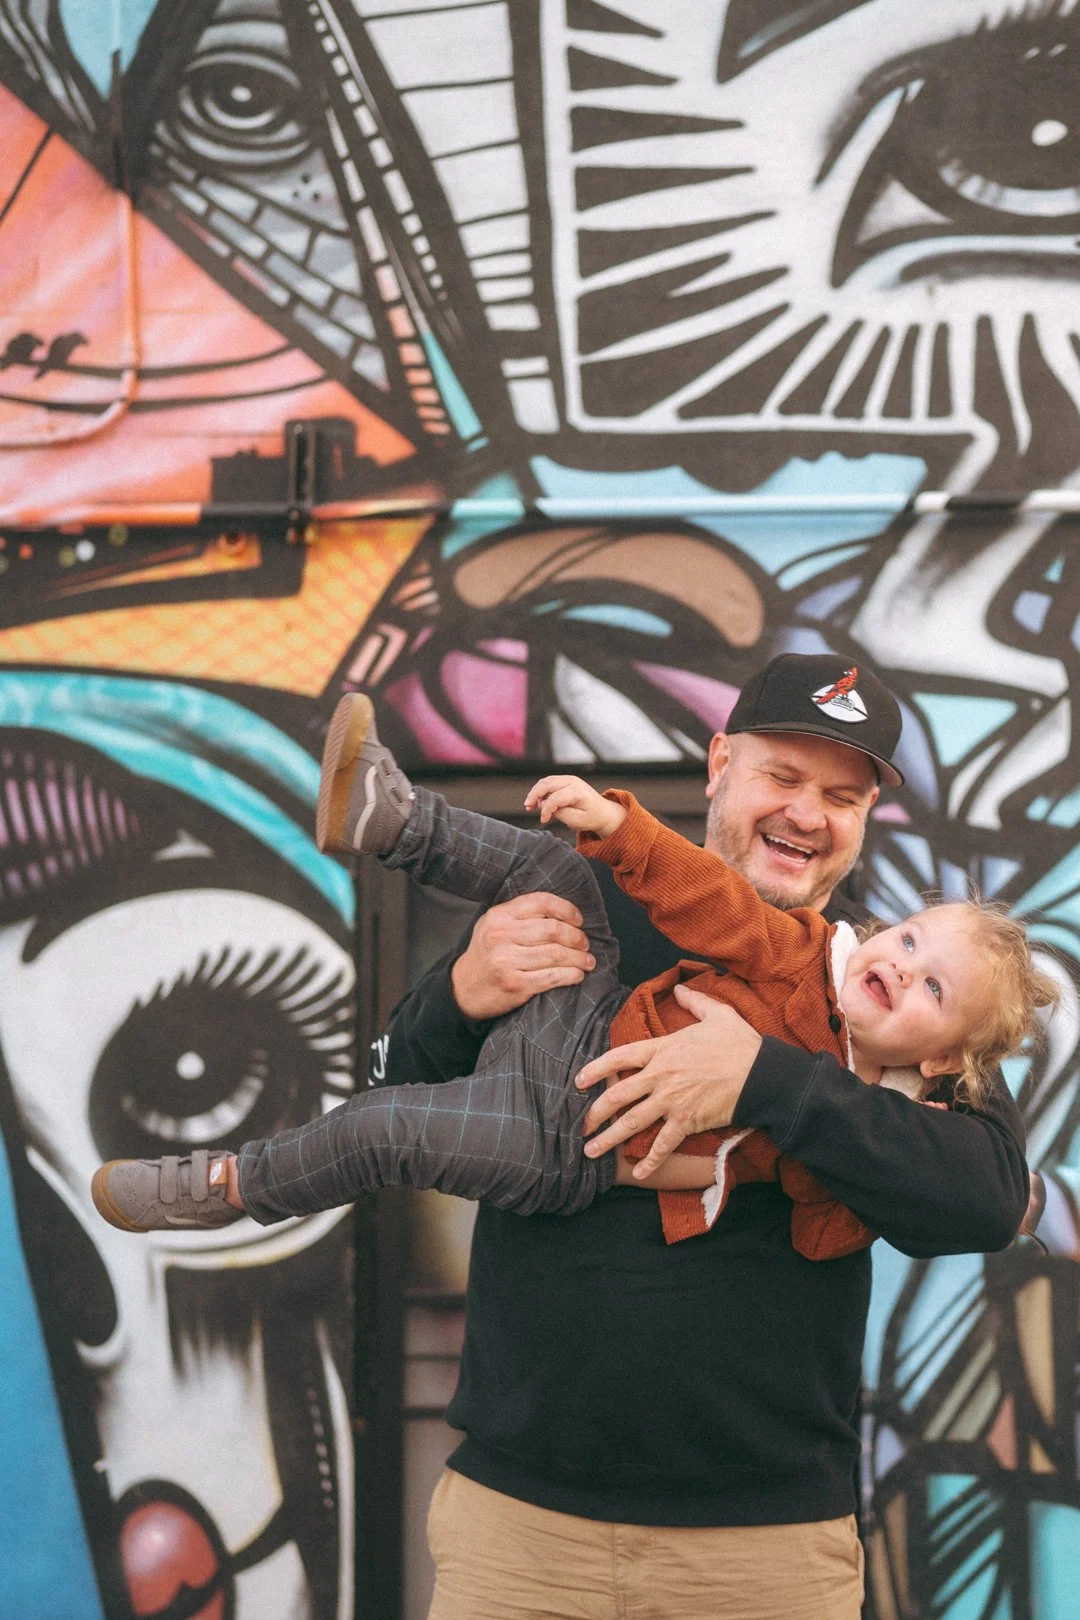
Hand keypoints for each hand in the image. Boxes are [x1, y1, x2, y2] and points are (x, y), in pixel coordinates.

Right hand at [450, 892, 594, 1019]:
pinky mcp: (515, 984)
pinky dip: (571, 975)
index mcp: (499, 916)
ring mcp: (507, 961)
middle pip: (553, 930)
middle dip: (577, 937)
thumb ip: (521, 914)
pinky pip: (552, 977)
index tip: (579, 920)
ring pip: (556, 954)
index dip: (567, 909)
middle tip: (585, 944)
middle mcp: (501, 935)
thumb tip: (563, 912)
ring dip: (579, 958)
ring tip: (588, 961)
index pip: (542, 902)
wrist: (464, 988)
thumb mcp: (495, 925)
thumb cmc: (487, 953)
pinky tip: (577, 974)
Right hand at [525, 774, 625, 837]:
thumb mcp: (577, 821)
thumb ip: (560, 813)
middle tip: (528, 807)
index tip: (543, 820)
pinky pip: (548, 783)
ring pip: (545, 781)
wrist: (602, 812)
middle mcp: (572, 781)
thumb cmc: (592, 817)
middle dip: (534, 795)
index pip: (556, 797)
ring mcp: (568, 779)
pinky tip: (537, 802)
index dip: (546, 809)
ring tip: (530, 807)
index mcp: (578, 791)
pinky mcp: (565, 781)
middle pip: (547, 784)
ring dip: (535, 792)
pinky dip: (540, 791)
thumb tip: (545, 806)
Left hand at [574, 986, 762, 1175]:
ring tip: (591, 1151)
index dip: (595, 1070)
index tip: (579, 1081)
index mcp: (663, 1050)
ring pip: (632, 1122)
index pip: (619, 1058)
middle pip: (618, 1096)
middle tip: (581, 1125)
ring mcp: (672, 1101)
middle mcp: (661, 1076)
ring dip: (609, 1138)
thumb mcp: (717, 1014)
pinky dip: (650, 1160)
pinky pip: (663, 1144)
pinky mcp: (687, 1121)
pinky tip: (638, 1172)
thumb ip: (695, 1002)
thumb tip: (681, 990)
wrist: (762, 1074)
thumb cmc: (740, 1043)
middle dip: (595, 1113)